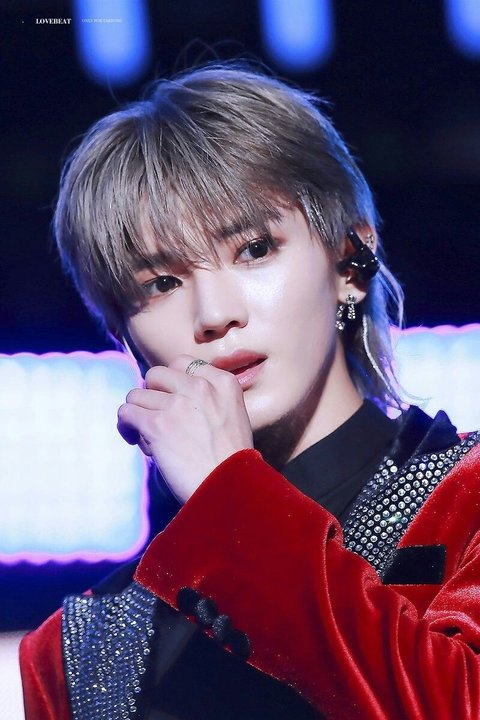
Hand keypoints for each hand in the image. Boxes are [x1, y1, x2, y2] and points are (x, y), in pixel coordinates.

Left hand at [117, 355, 253, 502]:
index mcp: (224, 383)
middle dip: (152, 395)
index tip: (171, 401)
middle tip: (158, 419)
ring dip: (139, 415)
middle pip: (156, 374)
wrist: (229, 490)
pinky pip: (126, 413)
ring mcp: (177, 404)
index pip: (182, 363)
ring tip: (150, 437)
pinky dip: (126, 426)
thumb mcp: (233, 417)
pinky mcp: (156, 425)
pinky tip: (134, 439)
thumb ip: (210, 400)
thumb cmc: (231, 463)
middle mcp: (200, 387)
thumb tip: (172, 396)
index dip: (171, 383)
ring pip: (136, 394)